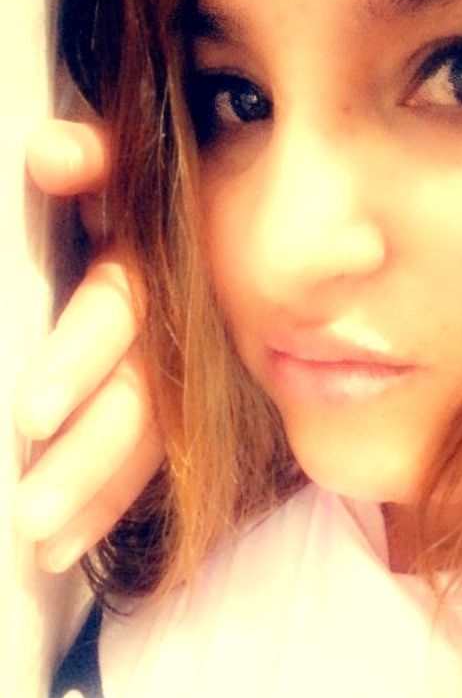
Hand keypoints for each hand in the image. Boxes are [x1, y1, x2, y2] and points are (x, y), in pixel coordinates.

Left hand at [15, 120, 162, 572]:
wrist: (195, 222)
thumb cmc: (131, 194)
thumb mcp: (113, 169)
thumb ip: (90, 158)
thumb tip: (55, 154)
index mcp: (153, 260)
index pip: (120, 312)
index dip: (80, 360)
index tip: (33, 415)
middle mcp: (174, 322)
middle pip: (140, 397)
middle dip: (88, 457)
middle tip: (30, 512)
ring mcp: (179, 367)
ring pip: (147, 441)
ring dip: (96, 494)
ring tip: (44, 543)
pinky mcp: (177, 404)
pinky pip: (149, 461)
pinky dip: (108, 502)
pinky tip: (68, 544)